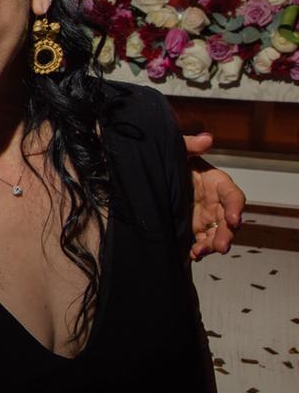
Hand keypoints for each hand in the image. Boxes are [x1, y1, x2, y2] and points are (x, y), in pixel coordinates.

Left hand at [184, 133, 244, 259]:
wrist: (157, 174)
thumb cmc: (173, 159)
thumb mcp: (178, 149)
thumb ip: (190, 144)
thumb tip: (206, 138)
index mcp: (217, 183)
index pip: (233, 196)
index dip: (235, 207)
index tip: (233, 219)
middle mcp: (216, 202)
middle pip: (228, 221)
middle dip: (226, 234)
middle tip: (221, 246)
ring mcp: (206, 216)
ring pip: (216, 234)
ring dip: (212, 244)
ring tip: (200, 251)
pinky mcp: (194, 226)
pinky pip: (201, 240)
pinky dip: (199, 248)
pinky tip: (193, 254)